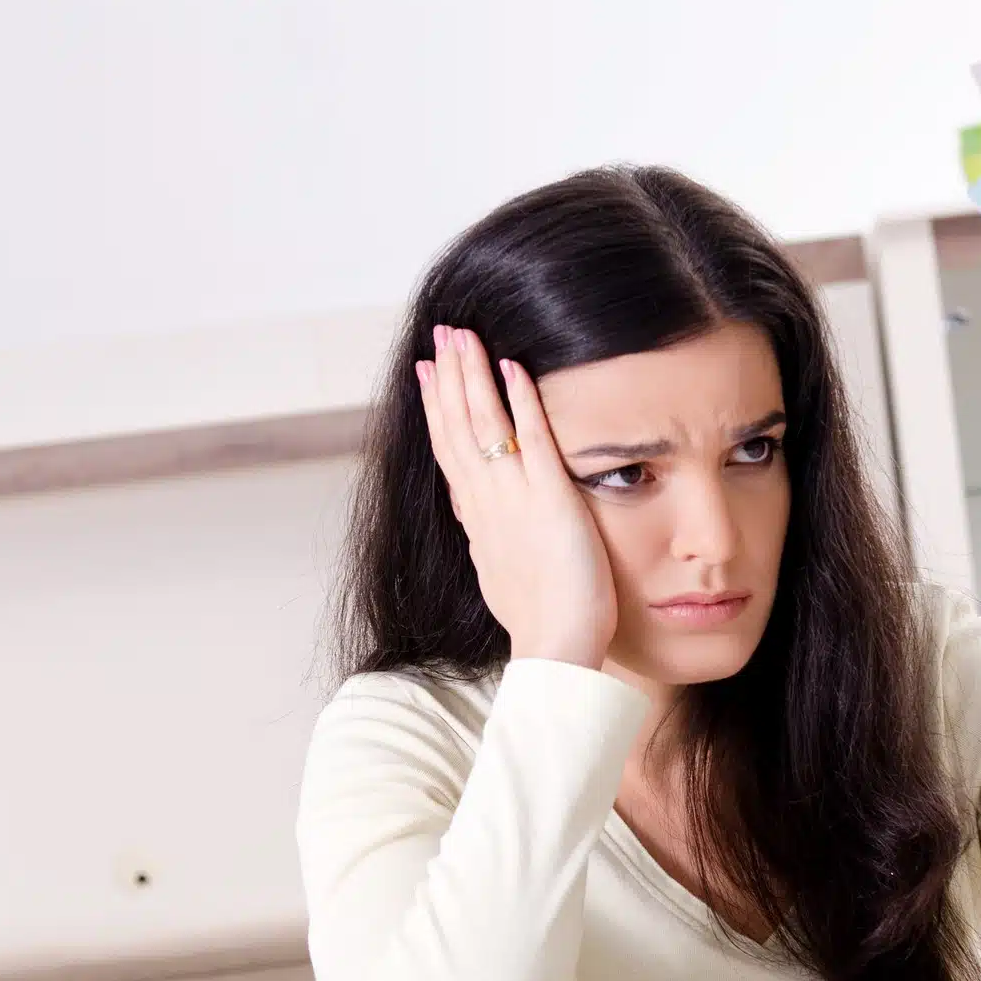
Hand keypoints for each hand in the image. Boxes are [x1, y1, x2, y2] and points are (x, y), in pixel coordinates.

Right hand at [417, 325, 616, 668]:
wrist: (554, 646)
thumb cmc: (538, 622)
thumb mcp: (499, 573)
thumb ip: (489, 538)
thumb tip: (475, 522)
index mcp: (476, 519)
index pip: (450, 452)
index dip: (436, 409)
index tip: (426, 374)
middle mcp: (486, 502)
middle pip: (456, 427)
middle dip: (447, 378)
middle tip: (439, 335)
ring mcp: (514, 497)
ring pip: (483, 424)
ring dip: (471, 375)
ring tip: (463, 335)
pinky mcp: (549, 497)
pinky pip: (530, 438)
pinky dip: (519, 399)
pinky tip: (512, 366)